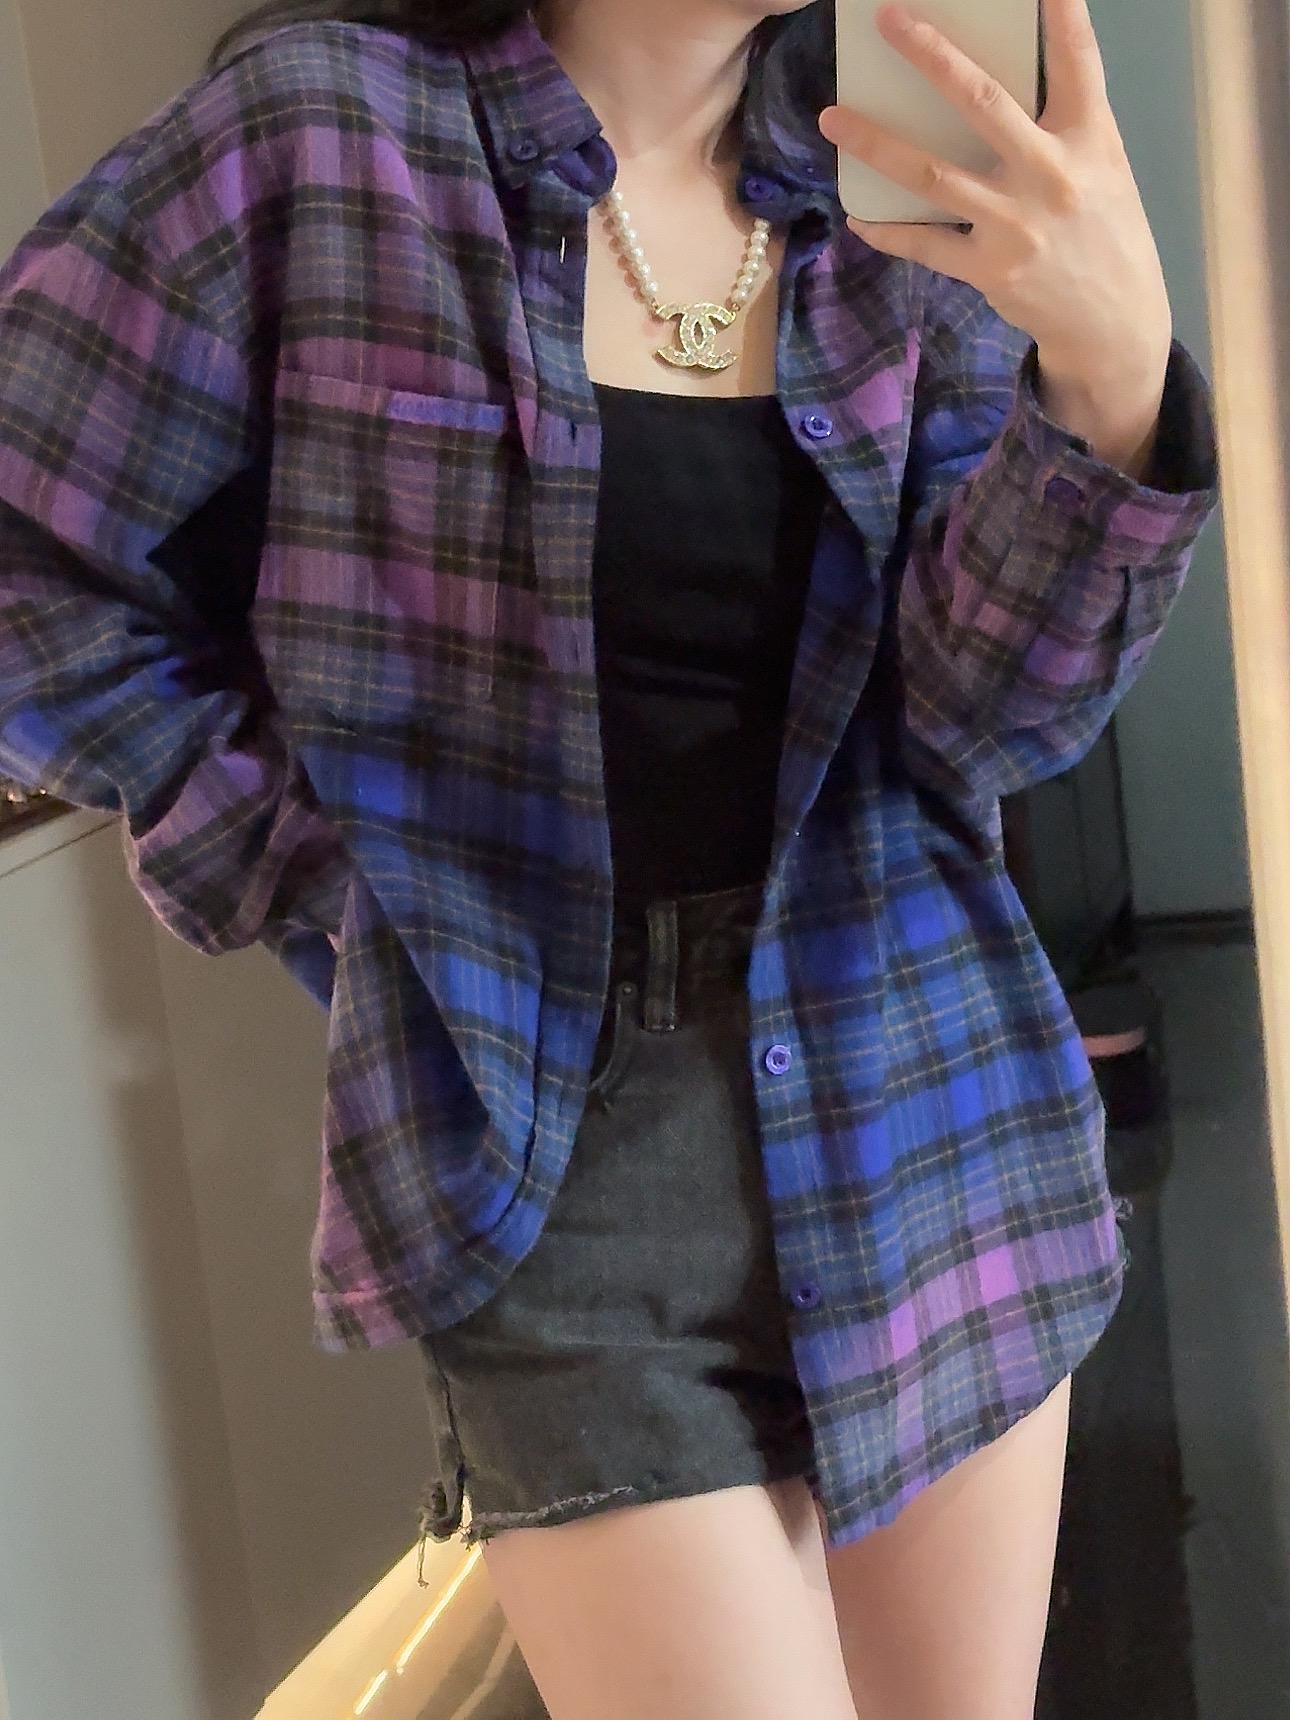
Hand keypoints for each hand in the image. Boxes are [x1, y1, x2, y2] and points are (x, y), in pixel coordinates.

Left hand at [818, 0, 1171, 477]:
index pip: (1077, 61)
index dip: (1060, 13)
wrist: (1113, 320)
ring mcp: (1016, 225)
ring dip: (876, 143)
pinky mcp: (989, 270)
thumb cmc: (1101, 229)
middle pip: (984, 103)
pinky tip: (857, 216)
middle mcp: (1052, 175)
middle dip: (932, 57)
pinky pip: (924, 245)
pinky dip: (886, 230)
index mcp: (1091, 138)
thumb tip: (990, 85)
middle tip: (889, 20)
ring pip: (932, 175)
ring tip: (832, 117)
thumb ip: (1060, 125)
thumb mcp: (1103, 167)